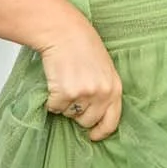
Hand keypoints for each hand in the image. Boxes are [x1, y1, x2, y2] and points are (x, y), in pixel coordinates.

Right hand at [41, 24, 122, 140]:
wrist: (64, 32)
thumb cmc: (82, 46)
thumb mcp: (104, 69)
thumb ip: (104, 90)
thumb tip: (95, 115)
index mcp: (115, 88)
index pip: (112, 121)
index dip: (101, 131)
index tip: (93, 136)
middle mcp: (102, 94)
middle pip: (87, 121)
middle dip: (78, 113)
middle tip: (73, 94)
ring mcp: (84, 94)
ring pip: (69, 114)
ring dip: (64, 103)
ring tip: (65, 81)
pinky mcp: (65, 93)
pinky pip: (54, 107)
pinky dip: (51, 99)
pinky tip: (55, 82)